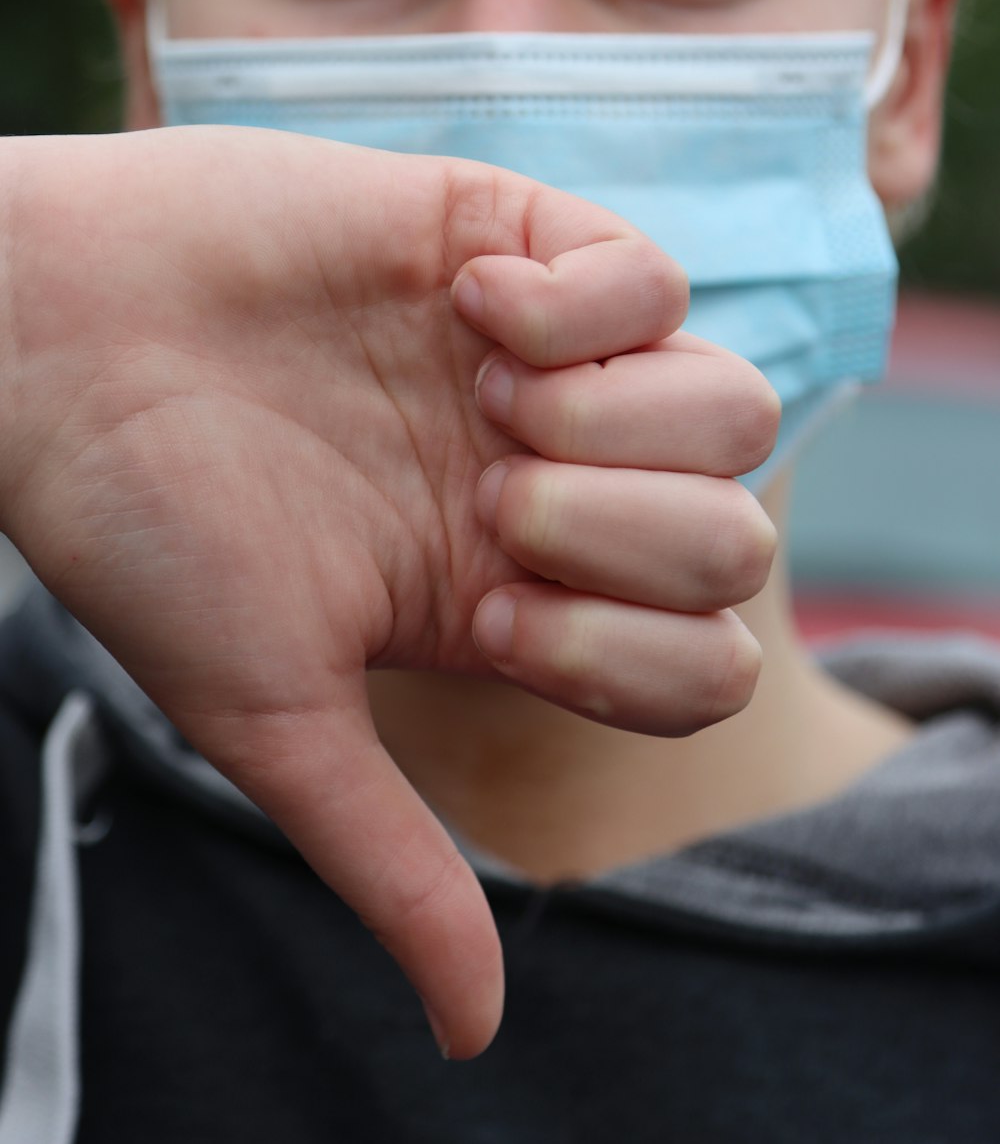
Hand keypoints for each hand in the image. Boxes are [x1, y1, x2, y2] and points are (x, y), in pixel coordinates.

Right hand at [0, 127, 776, 1057]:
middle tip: (484, 498)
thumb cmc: (144, 527)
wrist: (52, 339)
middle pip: (741, 537)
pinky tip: (464, 306)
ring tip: (484, 398)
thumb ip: (394, 861)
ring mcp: (547, 360)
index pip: (703, 663)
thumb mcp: (275, 716)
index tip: (480, 613)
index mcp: (508, 597)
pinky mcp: (515, 238)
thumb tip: (472, 1035)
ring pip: (733, 405)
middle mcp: (550, 482)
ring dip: (617, 422)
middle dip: (625, 535)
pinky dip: (582, 305)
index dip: (622, 655)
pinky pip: (655, 273)